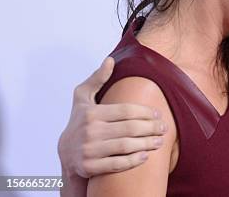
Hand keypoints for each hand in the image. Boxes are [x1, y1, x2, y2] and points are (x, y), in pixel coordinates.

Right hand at [58, 57, 166, 182]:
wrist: (64, 152)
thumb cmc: (79, 120)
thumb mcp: (82, 97)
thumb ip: (97, 79)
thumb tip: (110, 60)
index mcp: (91, 113)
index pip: (126, 110)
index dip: (145, 112)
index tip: (158, 114)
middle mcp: (89, 132)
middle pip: (130, 128)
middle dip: (151, 128)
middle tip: (163, 128)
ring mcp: (88, 151)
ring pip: (126, 146)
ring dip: (147, 144)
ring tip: (159, 141)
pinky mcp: (89, 168)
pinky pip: (117, 164)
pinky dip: (133, 161)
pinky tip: (145, 156)